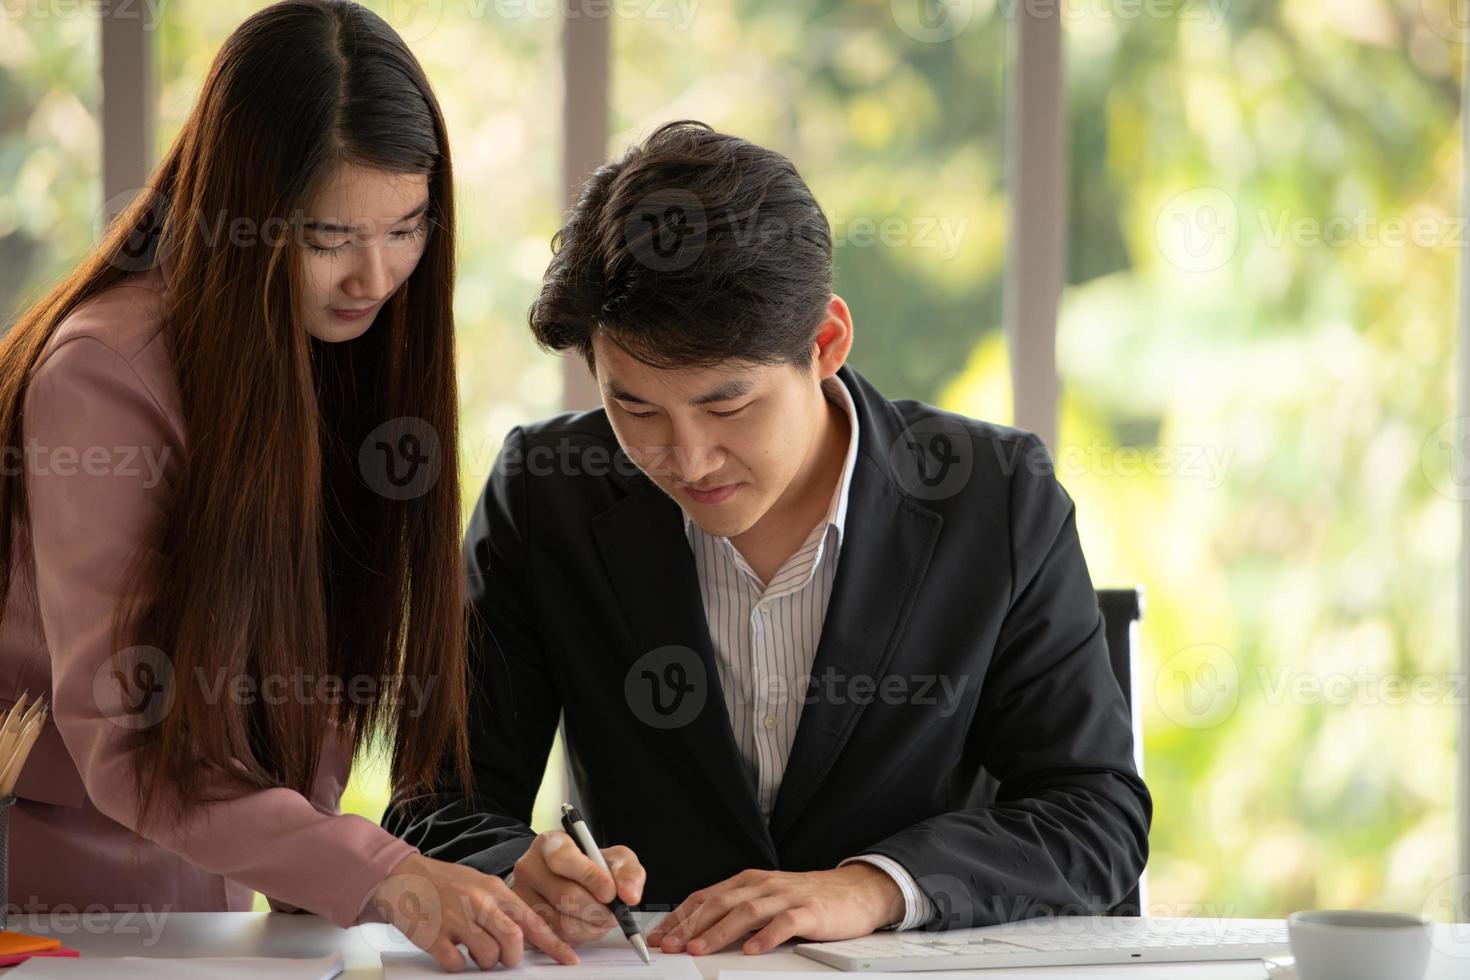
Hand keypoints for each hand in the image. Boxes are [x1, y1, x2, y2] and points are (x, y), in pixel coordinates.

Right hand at [368, 853, 579, 972]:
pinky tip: (453, 951)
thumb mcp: (482, 885)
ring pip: (487, 956)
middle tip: (502, 958)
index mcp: (495, 890)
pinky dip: (459, 965)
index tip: (569, 960)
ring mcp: (456, 919)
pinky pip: (457, 964)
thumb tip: (526, 936)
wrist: (404, 877)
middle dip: (511, 958)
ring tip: (472, 949)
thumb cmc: (447, 884)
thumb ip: (503, 908)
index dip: (554, 944)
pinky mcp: (434, 937)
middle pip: (512, 941)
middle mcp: (479, 903)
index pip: (532, 921)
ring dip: (485, 962)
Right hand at [510, 830, 645, 943]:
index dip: (590, 877)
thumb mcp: (613, 858)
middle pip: (564, 895)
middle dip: (597, 909)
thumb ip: (627, 871)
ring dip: (591, 926)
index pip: (563, 859)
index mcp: (549, 844)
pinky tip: (590, 927)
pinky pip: (556, 939)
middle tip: (614, 912)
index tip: (610, 891)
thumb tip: (629, 895)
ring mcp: (523, 897)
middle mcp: (530, 868)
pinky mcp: (525, 924)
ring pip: (561, 922)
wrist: (568, 880)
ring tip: (602, 917)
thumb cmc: (591, 867)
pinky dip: (580, 938)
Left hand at [645, 865, 904, 955]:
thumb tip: (698, 932)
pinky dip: (765, 936)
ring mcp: (785, 897)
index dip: (680, 917)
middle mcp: (762, 885)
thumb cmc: (808, 899)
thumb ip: (737, 910)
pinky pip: (783, 923)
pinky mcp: (808, 911)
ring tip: (699, 949)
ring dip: (719, 931)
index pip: (705, 897)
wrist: (855, 890)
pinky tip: (751, 950)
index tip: (659, 937)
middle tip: (670, 947)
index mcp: (748, 881)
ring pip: (745, 911)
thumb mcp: (766, 899)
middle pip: (719, 903)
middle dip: (690, 927)